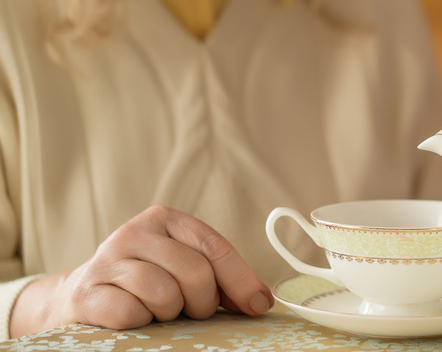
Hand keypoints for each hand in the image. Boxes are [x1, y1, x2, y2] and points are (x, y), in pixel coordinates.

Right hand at [10, 206, 271, 336]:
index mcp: (165, 220)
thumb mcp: (183, 269)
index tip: (258, 306)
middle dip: (202, 302)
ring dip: (169, 313)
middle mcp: (135, 232)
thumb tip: (261, 301)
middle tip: (191, 311)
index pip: (215, 248)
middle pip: (194, 272)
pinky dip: (140, 322)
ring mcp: (107, 260)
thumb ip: (220, 278)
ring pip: (164, 293)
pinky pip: (131, 312)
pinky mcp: (85, 291)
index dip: (241, 280)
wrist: (80, 296)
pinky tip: (134, 317)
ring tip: (159, 312)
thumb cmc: (145, 284)